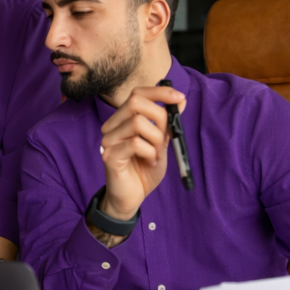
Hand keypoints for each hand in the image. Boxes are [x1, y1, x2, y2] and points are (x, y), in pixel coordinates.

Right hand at [98, 85, 186, 219]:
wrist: (132, 197)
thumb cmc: (144, 169)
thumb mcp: (161, 143)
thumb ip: (167, 123)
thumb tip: (180, 100)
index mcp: (123, 120)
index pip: (137, 93)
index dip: (159, 92)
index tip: (179, 98)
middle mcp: (112, 126)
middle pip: (135, 102)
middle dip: (159, 117)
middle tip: (163, 139)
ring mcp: (108, 140)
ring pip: (138, 122)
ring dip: (156, 140)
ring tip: (155, 155)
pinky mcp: (109, 156)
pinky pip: (136, 143)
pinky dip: (150, 153)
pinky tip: (150, 162)